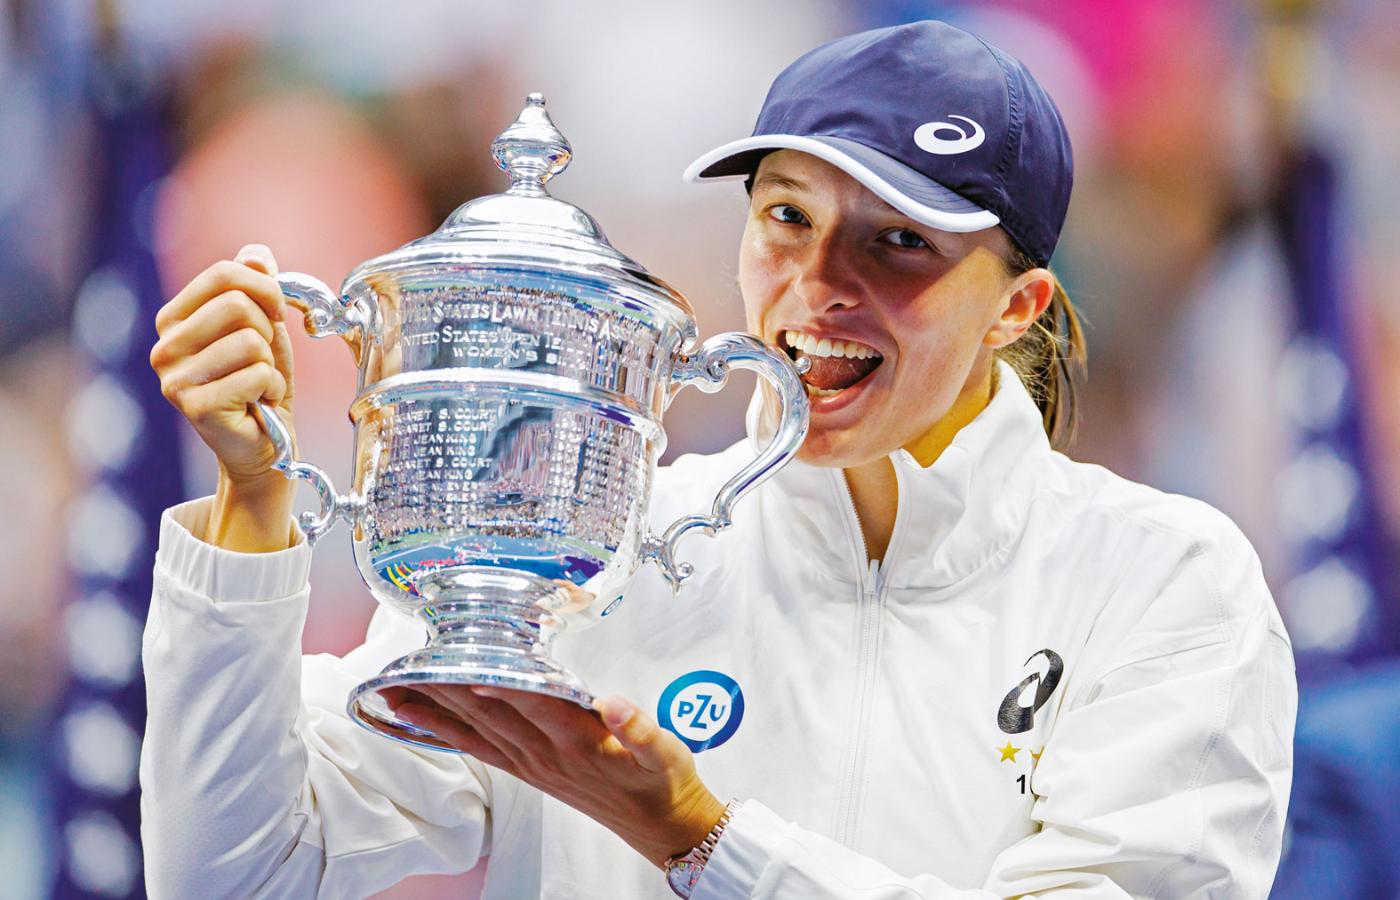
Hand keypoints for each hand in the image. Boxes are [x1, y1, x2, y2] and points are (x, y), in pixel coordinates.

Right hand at [150, 245, 297, 549]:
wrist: (264, 443)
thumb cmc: (260, 382)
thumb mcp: (264, 327)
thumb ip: (257, 288)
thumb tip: (257, 253)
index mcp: (174, 319)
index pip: (223, 273)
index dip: (265, 288)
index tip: (276, 312)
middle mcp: (164, 346)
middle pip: (237, 304)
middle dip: (268, 331)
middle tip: (262, 360)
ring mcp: (174, 378)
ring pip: (250, 342)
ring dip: (269, 365)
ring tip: (257, 384)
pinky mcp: (194, 406)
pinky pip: (256, 375)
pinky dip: (270, 389)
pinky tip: (257, 404)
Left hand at [386, 685, 727, 867]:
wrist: (659, 825)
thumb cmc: (661, 780)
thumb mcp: (665, 753)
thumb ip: (640, 730)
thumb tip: (614, 704)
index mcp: (580, 740)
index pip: (533, 704)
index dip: (501, 686)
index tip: (468, 666)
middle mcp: (547, 752)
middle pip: (490, 714)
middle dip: (447, 689)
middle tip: (406, 665)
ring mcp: (532, 764)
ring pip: (475, 730)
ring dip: (435, 709)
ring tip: (395, 688)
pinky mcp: (527, 772)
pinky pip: (479, 750)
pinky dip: (445, 733)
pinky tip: (421, 719)